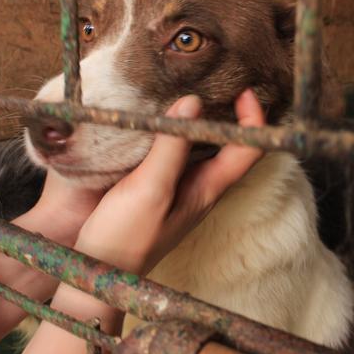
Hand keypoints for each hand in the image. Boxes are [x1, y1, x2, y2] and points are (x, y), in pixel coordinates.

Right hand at [75, 89, 265, 274]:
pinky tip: (161, 119)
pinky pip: (177, 153)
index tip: (241, 90)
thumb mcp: (150, 190)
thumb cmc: (125, 237)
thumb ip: (172, 147)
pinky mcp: (157, 186)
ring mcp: (179, 187)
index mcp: (207, 189)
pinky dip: (177, 132)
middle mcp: (199, 186)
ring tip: (193, 91)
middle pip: (231, 147)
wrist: (99, 271)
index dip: (254, 120)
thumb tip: (193, 102)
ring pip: (204, 148)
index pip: (249, 151)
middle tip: (222, 82)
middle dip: (232, 114)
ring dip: (204, 121)